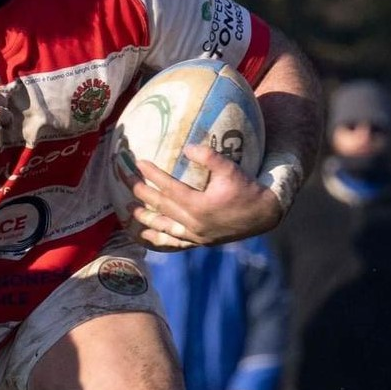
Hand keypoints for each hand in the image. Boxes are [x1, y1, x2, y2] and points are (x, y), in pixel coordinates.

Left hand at [123, 143, 282, 250]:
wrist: (264, 215)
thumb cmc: (247, 189)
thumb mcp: (231, 170)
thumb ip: (210, 157)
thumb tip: (187, 147)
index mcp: (199, 206)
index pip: (168, 188)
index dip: (152, 175)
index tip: (138, 163)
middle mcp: (194, 223)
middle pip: (161, 206)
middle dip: (141, 193)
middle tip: (126, 180)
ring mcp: (196, 235)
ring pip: (164, 227)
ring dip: (146, 219)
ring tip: (131, 212)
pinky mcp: (200, 242)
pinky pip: (175, 242)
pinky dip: (160, 239)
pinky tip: (148, 236)